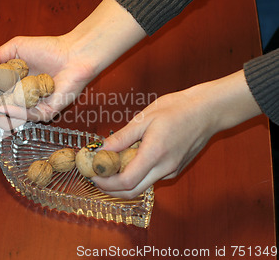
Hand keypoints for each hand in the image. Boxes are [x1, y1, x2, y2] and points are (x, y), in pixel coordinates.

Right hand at [0, 0, 145, 128]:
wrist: (73, 53)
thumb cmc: (47, 48)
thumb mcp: (15, 48)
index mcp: (14, 84)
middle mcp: (22, 97)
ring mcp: (34, 106)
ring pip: (12, 116)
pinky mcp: (47, 112)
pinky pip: (28, 116)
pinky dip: (15, 112)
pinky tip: (3, 106)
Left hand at [92, 70, 261, 198]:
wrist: (208, 110)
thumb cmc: (177, 109)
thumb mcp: (144, 118)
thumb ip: (122, 137)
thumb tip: (101, 150)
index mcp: (155, 154)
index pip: (126, 182)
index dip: (106, 183)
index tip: (92, 175)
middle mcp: (165, 168)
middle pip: (133, 192)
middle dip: (111, 189)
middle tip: (96, 177)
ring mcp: (172, 171)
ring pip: (142, 187)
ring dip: (123, 183)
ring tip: (109, 167)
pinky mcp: (176, 169)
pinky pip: (152, 178)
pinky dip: (137, 175)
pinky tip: (129, 160)